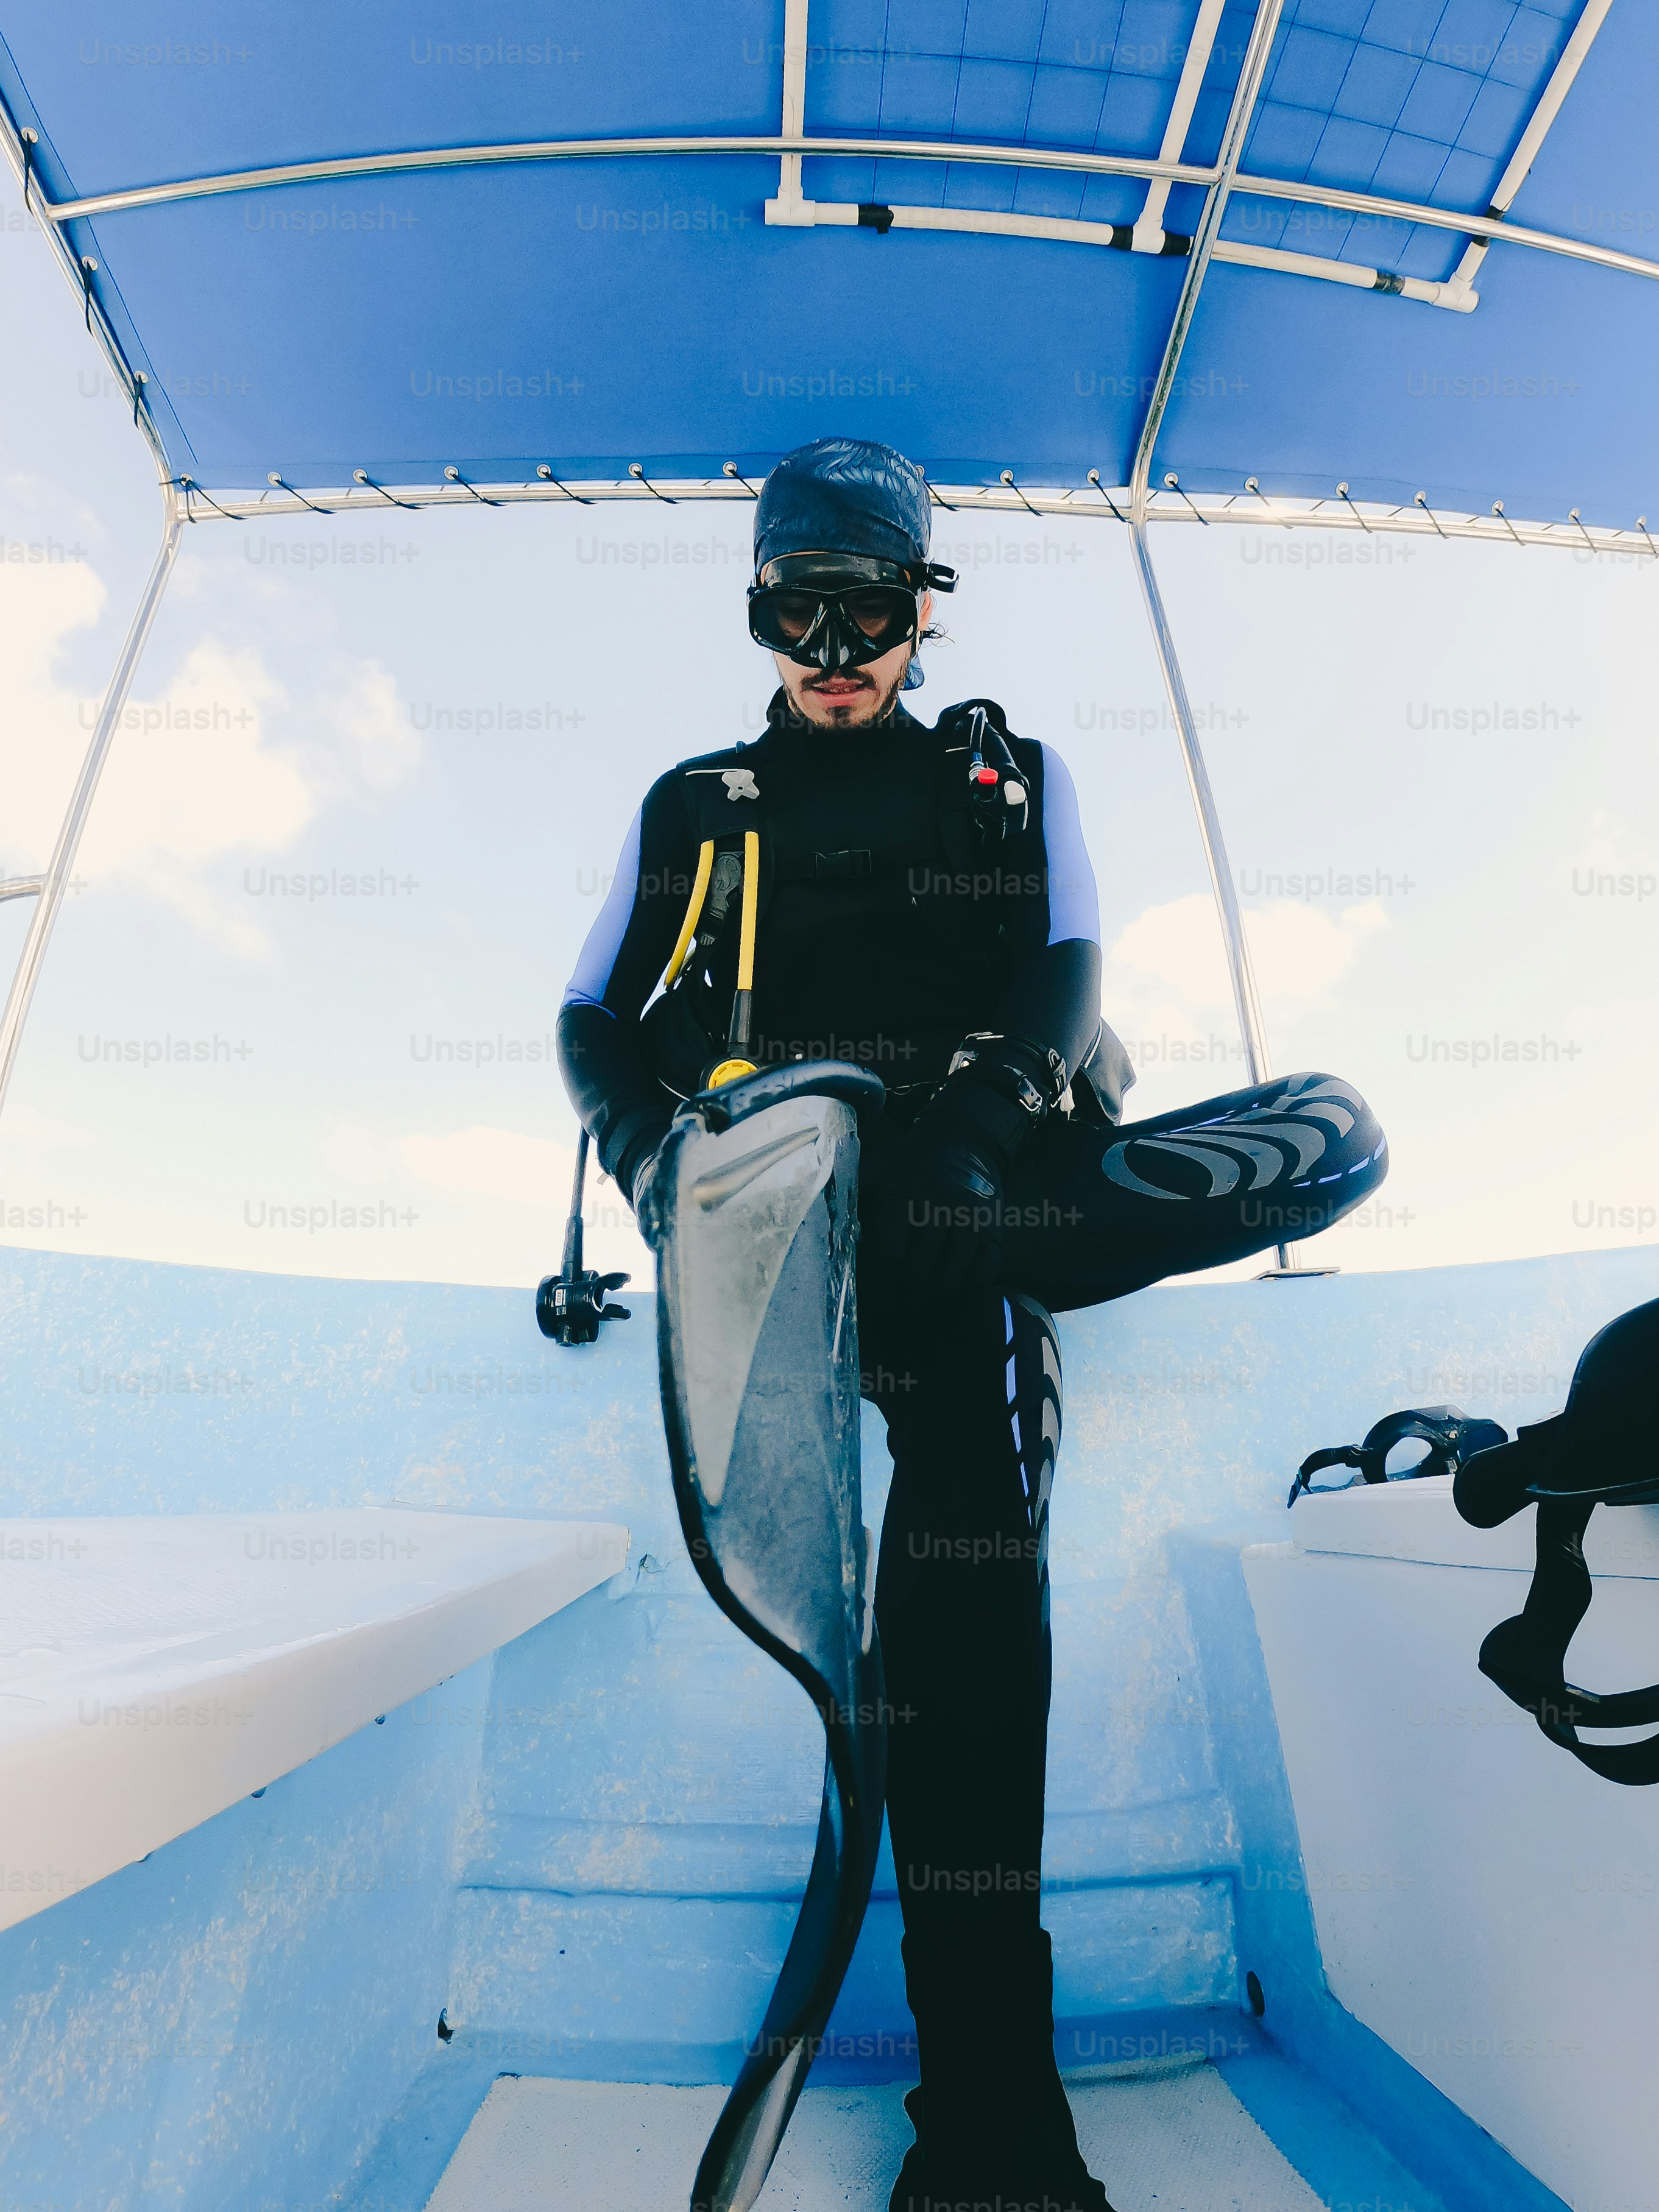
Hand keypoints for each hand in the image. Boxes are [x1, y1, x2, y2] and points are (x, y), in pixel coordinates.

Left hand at [862, 1084, 1025, 1289]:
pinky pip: (982, 1274)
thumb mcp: (872, 1170)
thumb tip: (819, 1231)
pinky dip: (965, 1287)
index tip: (870, 1298)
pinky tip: (948, 1281)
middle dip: (901, 1294)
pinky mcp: (993, 1227)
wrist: (961, 1143)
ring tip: (917, 1293)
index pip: (889, 1254)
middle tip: (892, 1299)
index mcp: (902, 1192)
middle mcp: (939, 1204)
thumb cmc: (905, 1166)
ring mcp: (971, 1217)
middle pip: (917, 1272)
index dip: (877, 1285)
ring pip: (949, 1279)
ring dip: (931, 1294)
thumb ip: (847, 1197)